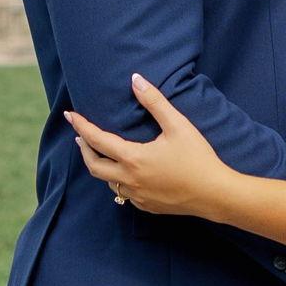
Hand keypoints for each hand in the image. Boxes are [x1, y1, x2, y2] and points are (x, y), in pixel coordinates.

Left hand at [66, 74, 231, 218]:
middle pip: (94, 166)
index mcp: (133, 159)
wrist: (215, 194)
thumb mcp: (178, 125)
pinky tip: (127, 174)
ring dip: (101, 166)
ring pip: (108, 182)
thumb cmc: (198, 158)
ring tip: (103, 153)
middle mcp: (129, 180)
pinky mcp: (147, 206)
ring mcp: (137, 196)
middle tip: (80, 137)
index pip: (97, 140)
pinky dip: (119, 181)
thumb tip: (135, 79)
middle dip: (84, 149)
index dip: (81, 126)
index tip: (70, 115)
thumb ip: (154, 102)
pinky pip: (125, 193)